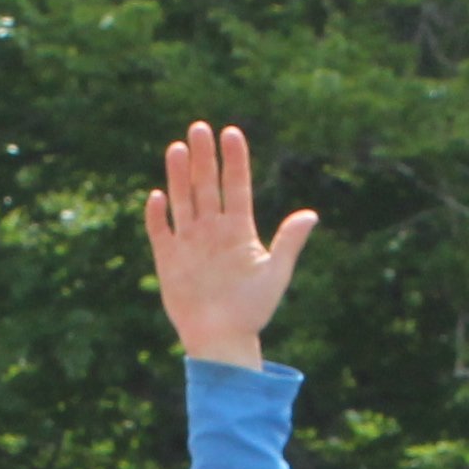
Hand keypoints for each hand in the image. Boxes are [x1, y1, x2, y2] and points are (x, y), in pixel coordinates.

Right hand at [145, 122, 320, 368]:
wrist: (223, 341)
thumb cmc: (252, 311)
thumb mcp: (275, 274)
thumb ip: (289, 242)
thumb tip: (311, 215)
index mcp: (239, 230)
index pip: (236, 187)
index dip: (234, 161)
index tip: (231, 133)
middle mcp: (213, 231)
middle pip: (206, 186)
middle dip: (204, 157)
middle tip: (200, 127)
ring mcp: (189, 243)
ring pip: (182, 201)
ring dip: (179, 176)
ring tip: (178, 147)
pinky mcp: (168, 260)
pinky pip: (160, 232)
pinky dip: (157, 216)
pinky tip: (157, 196)